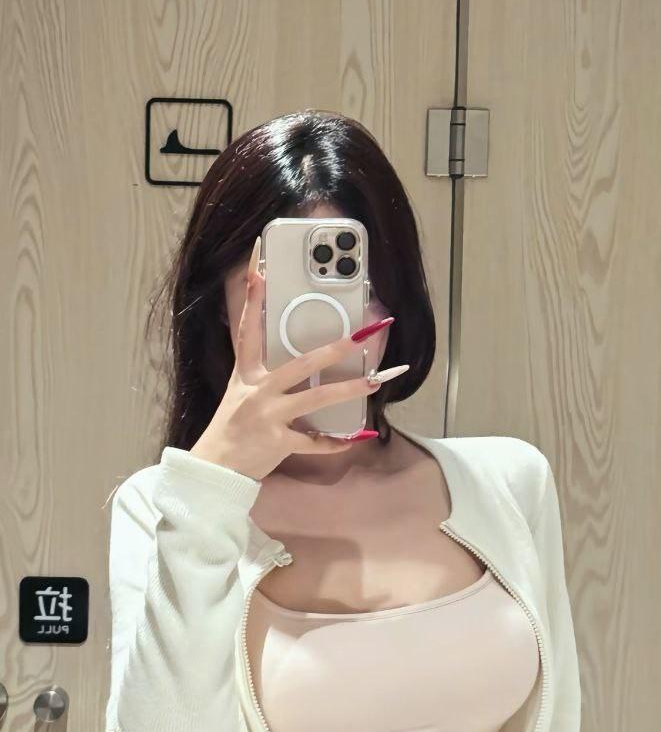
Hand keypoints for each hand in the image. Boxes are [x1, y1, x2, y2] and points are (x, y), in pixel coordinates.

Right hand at [190, 236, 408, 479]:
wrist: (214, 469)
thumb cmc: (230, 430)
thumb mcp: (238, 395)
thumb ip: (262, 377)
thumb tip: (296, 365)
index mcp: (245, 374)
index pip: (248, 327)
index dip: (252, 294)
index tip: (259, 262)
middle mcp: (257, 391)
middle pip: (301, 363)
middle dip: (333, 349)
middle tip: (359, 336)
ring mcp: (268, 416)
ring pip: (315, 398)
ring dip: (348, 389)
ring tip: (374, 381)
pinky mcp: (277, 441)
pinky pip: (314, 442)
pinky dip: (335, 442)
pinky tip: (355, 438)